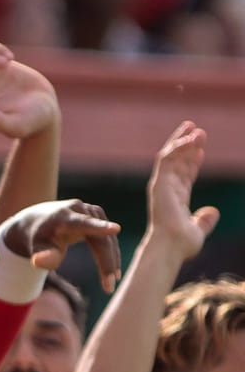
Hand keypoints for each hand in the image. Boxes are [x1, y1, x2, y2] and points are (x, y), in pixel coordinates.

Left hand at [1, 199, 122, 291]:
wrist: (38, 221)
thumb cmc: (38, 238)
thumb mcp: (35, 248)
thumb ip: (41, 256)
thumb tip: (39, 261)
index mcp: (63, 216)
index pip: (82, 223)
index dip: (98, 227)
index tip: (115, 229)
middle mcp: (80, 210)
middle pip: (100, 238)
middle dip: (106, 262)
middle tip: (109, 287)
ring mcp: (92, 212)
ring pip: (107, 240)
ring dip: (111, 262)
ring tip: (110, 285)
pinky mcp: (99, 216)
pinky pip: (108, 239)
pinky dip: (111, 256)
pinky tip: (113, 273)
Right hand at [146, 121, 220, 259]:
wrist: (171, 246)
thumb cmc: (181, 245)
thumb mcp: (198, 230)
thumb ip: (205, 221)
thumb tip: (213, 211)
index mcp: (175, 200)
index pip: (184, 176)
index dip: (192, 162)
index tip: (202, 150)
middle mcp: (166, 190)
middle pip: (177, 162)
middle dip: (187, 146)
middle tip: (197, 130)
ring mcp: (161, 186)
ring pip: (170, 156)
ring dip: (181, 140)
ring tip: (193, 125)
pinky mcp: (159, 182)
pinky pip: (167, 159)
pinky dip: (178, 146)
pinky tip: (190, 137)